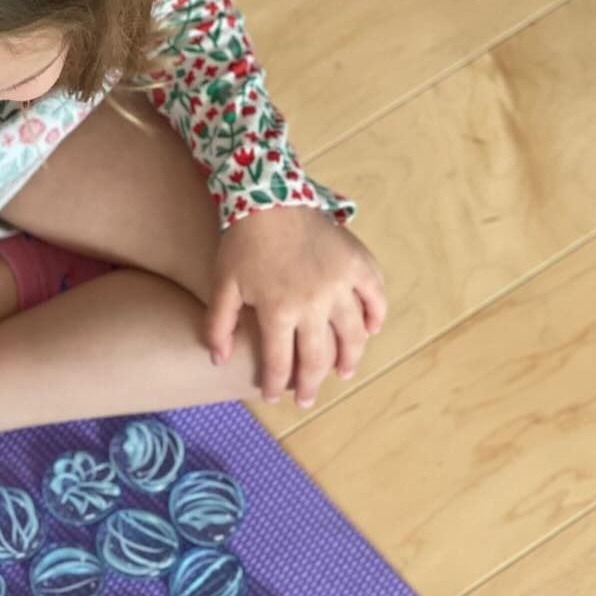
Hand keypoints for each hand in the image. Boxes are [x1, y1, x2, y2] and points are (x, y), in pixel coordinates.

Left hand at [206, 207, 386, 408]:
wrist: (270, 196)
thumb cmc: (242, 243)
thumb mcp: (222, 285)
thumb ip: (219, 326)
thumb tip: (219, 361)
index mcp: (278, 311)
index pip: (279, 363)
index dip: (276, 385)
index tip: (272, 397)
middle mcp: (314, 303)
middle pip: (317, 357)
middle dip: (310, 385)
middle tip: (306, 399)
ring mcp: (340, 283)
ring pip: (352, 334)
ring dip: (349, 358)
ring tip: (343, 373)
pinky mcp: (358, 264)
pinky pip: (375, 296)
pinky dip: (376, 315)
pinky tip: (370, 330)